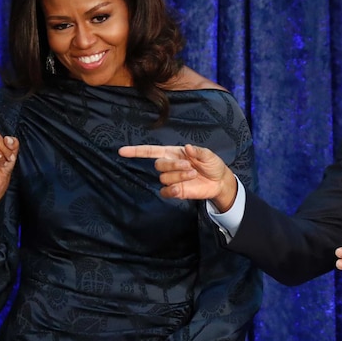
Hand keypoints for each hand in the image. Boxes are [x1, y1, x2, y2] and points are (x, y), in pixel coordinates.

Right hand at [118, 143, 237, 211]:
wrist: (219, 182)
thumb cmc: (212, 165)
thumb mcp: (208, 155)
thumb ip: (198, 151)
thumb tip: (187, 148)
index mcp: (174, 153)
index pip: (151, 151)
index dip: (136, 151)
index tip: (122, 151)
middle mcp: (170, 165)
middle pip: (158, 164)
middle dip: (173, 165)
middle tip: (189, 166)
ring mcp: (172, 179)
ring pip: (164, 178)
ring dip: (178, 176)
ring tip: (193, 174)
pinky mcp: (176, 191)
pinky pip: (165, 192)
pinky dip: (171, 190)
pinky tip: (181, 189)